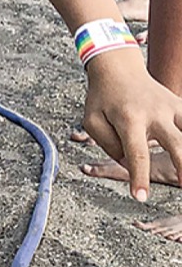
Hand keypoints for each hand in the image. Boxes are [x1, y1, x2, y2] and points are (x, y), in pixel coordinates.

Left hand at [82, 50, 181, 199]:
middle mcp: (155, 114)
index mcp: (130, 120)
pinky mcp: (181, 106)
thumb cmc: (103, 98)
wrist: (118, 68)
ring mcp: (172, 108)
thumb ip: (108, 144)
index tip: (141, 197)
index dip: (139, 178)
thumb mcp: (92, 120)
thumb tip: (130, 163)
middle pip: (176, 143)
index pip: (136, 154)